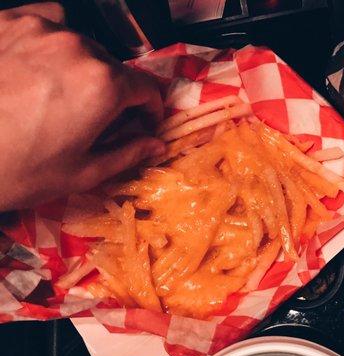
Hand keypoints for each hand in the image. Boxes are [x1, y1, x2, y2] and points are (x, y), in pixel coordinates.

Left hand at [0, 2, 164, 211]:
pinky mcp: (7, 23)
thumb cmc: (16, 170)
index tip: (143, 121)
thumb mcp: (82, 173)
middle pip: (114, 66)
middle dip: (115, 92)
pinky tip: (39, 63)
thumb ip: (128, 154)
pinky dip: (51, 41)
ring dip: (84, 66)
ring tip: (63, 93)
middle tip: (98, 117)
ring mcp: (39, 30)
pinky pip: (45, 22)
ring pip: (82, 44)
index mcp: (103, 85)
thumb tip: (156, 145)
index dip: (150, 108)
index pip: (146, 87)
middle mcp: (77, 48)